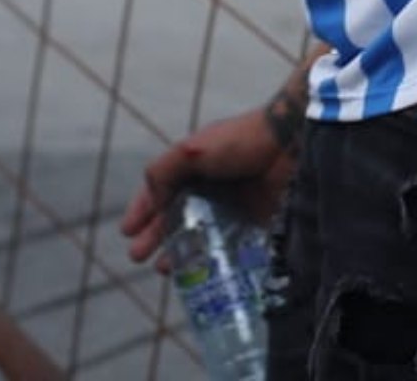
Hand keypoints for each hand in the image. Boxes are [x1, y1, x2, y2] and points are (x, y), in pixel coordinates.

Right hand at [115, 106, 295, 264]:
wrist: (290, 145)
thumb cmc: (239, 143)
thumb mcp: (191, 151)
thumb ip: (163, 171)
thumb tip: (150, 200)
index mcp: (190, 167)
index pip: (158, 190)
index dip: (141, 210)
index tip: (127, 232)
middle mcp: (207, 187)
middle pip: (174, 217)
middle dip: (154, 237)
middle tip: (137, 258)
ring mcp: (230, 206)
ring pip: (199, 235)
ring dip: (180, 252)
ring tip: (163, 270)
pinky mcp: (252, 222)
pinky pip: (228, 245)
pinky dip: (215, 259)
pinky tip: (203, 273)